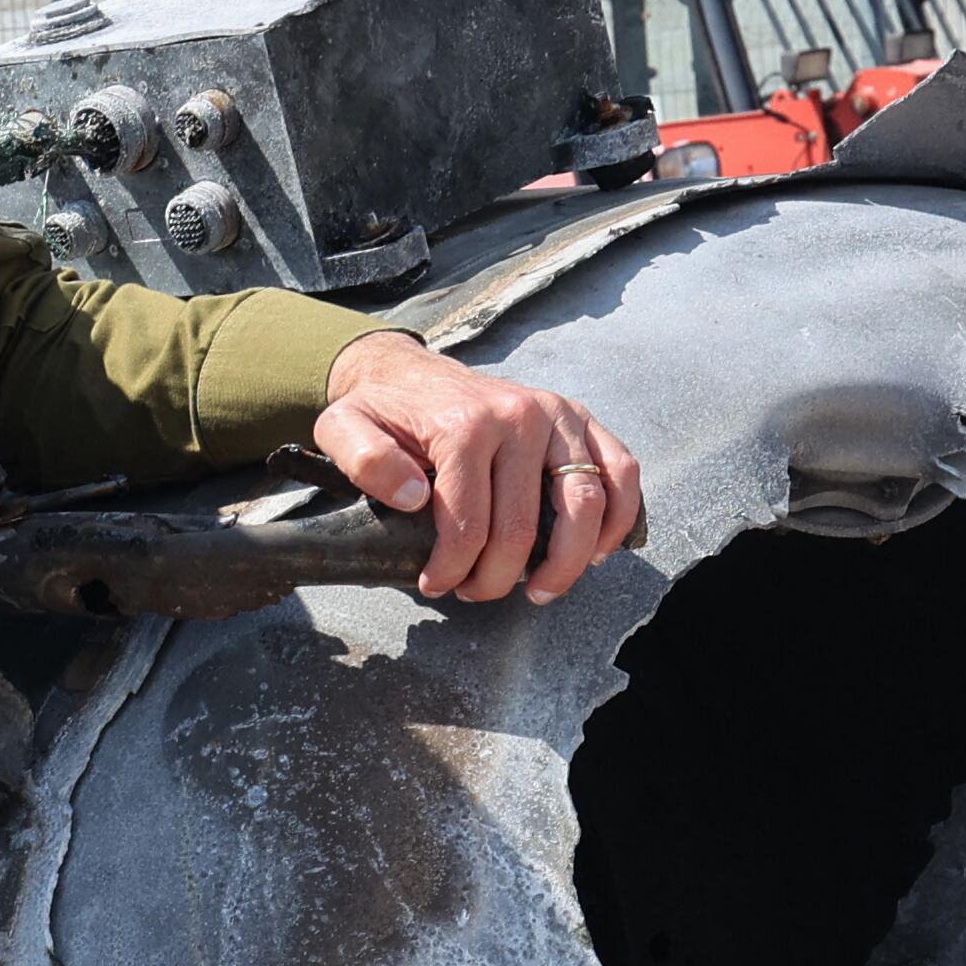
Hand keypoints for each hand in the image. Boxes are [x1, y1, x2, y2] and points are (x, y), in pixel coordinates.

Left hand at [313, 329, 645, 602]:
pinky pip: (620, 472)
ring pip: (584, 506)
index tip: (435, 584)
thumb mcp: (344, 428)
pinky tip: (593, 552)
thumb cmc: (385, 411)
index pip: (469, 523)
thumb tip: (411, 498)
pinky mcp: (581, 420)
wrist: (412, 373)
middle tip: (475, 592)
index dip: (452, 569)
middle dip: (498, 577)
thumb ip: (364, 461)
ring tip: (540, 590)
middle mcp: (519, 416)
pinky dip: (618, 518)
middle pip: (523, 526)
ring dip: (566, 563)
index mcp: (463, 425)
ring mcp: (557, 416)